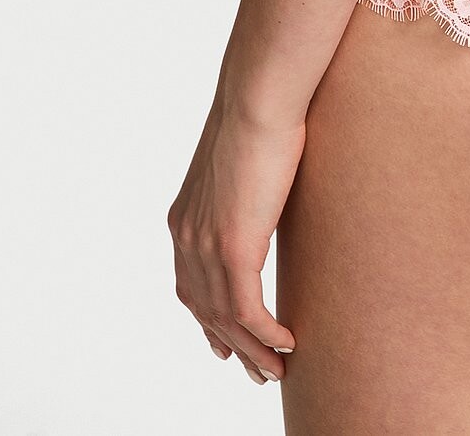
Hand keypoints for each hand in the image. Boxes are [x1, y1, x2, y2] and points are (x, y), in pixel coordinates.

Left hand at [167, 94, 302, 385]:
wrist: (257, 97)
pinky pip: (246, 310)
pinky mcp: (233, 249)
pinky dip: (264, 334)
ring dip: (252, 351)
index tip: (224, 345)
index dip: (208, 320)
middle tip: (256, 372)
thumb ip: (245, 190)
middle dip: (231, 346)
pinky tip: (285, 343)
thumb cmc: (259, 113)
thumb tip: (266, 193)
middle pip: (206, 311)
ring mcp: (206, 246)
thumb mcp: (243, 162)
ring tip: (275, 371)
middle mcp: (187, 238)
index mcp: (184, 219)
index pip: (190, 286)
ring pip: (226, 319)